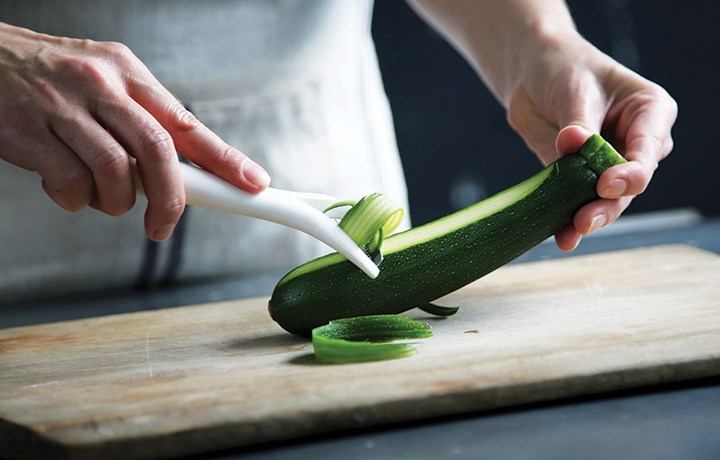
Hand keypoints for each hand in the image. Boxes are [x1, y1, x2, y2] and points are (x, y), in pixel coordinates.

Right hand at [0, 22, 269, 240]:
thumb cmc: (50, 80)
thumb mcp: (104, 83)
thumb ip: (141, 122)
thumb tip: (186, 171)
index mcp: (127, 73)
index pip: (187, 123)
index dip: (225, 159)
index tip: (253, 183)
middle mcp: (100, 85)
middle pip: (158, 150)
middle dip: (171, 198)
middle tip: (164, 226)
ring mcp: (62, 107)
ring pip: (116, 172)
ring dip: (115, 202)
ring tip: (100, 195)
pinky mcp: (27, 133)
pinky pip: (70, 184)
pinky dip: (75, 201)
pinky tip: (65, 188)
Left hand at [507, 31, 676, 249]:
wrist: (533, 75)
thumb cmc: (566, 70)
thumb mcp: (575, 90)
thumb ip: (578, 123)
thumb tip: (572, 142)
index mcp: (651, 113)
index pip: (647, 151)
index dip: (630, 173)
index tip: (606, 184)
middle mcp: (637, 144)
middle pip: (630, 184)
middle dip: (608, 205)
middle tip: (584, 220)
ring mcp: (610, 165)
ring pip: (607, 200)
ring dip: (589, 218)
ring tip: (570, 232)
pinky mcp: (580, 179)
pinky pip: (578, 202)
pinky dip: (568, 220)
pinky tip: (562, 237)